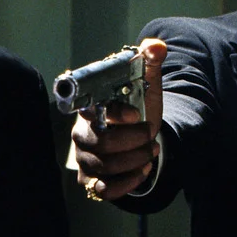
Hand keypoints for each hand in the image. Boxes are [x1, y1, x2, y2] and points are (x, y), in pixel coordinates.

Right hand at [70, 38, 166, 200]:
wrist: (140, 135)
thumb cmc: (137, 107)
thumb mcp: (146, 84)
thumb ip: (149, 62)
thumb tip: (156, 46)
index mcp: (91, 107)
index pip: (91, 110)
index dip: (113, 113)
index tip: (135, 114)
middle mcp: (81, 133)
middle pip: (99, 142)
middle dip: (132, 142)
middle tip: (150, 137)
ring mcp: (84, 158)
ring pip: (103, 166)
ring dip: (134, 161)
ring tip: (150, 152)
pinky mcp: (91, 180)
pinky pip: (103, 189)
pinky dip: (126, 183)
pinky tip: (141, 171)